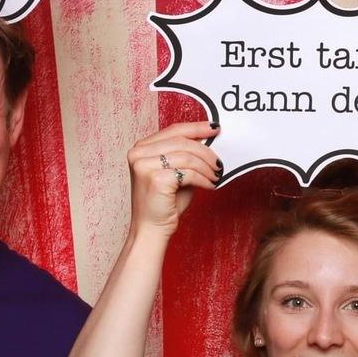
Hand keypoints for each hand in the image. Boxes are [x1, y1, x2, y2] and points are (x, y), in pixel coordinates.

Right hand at [126, 122, 220, 237]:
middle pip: (182, 141)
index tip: (215, 128)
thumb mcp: (176, 172)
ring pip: (187, 156)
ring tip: (215, 176)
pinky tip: (209, 185)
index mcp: (141, 148)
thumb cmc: (164, 202)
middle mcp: (139, 154)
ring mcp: (144, 165)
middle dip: (206, 152)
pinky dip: (203, 179)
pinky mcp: (155, 179)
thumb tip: (209, 141)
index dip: (197, 128)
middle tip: (218, 163)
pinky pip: (188, 172)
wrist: (151, 229)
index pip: (173, 130)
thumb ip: (186, 155)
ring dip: (206, 167)